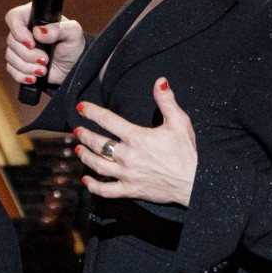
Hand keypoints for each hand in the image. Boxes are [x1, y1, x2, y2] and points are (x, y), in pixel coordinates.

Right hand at [5, 2, 84, 88]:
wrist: (73, 68)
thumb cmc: (73, 46)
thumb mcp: (73, 33)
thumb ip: (58, 29)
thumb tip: (39, 32)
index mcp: (34, 18)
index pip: (14, 17)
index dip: (18, 31)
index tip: (32, 43)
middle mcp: (24, 31)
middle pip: (11, 40)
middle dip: (28, 55)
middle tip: (45, 60)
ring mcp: (20, 48)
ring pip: (10, 56)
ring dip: (27, 67)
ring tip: (43, 70)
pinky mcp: (18, 63)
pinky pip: (11, 69)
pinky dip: (22, 76)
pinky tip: (35, 77)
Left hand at [74, 78, 196, 204]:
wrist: (194, 182)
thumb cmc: (186, 152)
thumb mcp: (179, 122)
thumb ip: (166, 101)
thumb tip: (159, 81)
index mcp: (136, 137)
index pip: (107, 120)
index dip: (91, 112)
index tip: (81, 107)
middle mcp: (127, 156)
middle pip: (98, 144)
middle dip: (85, 135)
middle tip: (77, 131)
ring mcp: (127, 175)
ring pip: (98, 165)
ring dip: (85, 157)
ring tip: (78, 150)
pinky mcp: (130, 190)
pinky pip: (106, 190)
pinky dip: (93, 186)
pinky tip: (86, 181)